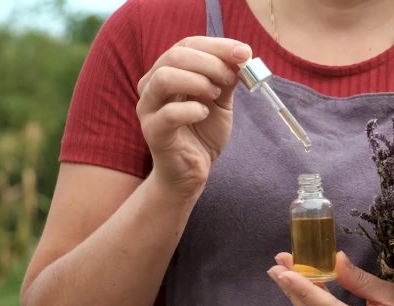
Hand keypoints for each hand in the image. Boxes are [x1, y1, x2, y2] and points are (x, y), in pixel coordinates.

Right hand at [136, 37, 251, 197]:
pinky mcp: (153, 132)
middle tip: (231, 79)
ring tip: (215, 96)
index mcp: (168, 71)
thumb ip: (227, 78)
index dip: (218, 46)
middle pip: (175, 56)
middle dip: (211, 63)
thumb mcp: (220, 101)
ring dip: (198, 81)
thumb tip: (242, 56)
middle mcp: (152, 85)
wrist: (192, 172)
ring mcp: (148, 108)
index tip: (245, 53)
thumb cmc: (203, 133)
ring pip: (165, 78)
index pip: (187, 45)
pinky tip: (205, 114)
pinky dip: (192, 110)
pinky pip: (169, 114)